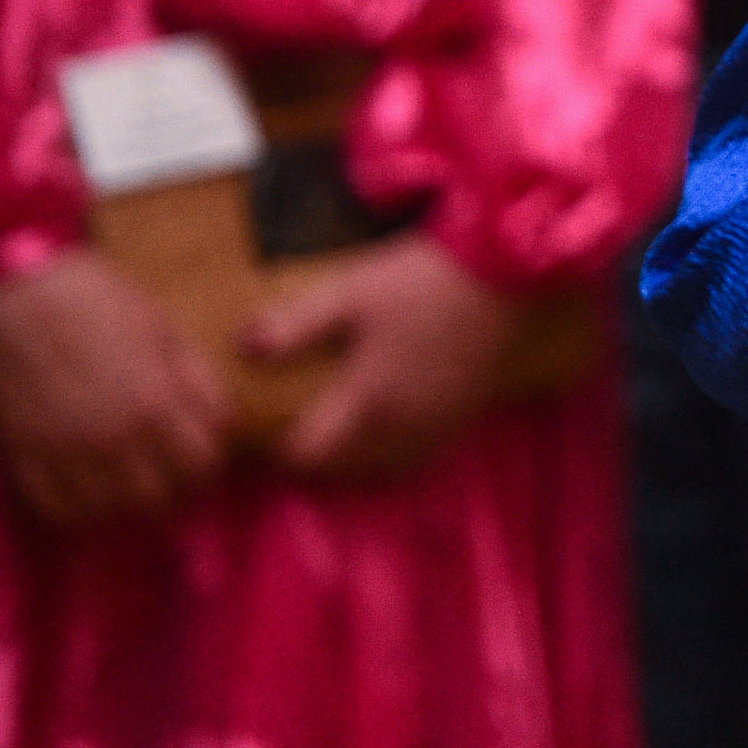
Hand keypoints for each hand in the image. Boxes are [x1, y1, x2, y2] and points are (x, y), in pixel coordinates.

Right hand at [0, 248, 229, 524]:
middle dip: (171, 489)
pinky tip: (84, 490)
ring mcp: (66, 452)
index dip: (209, 461)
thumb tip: (221, 417)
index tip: (202, 454)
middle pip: (158, 498)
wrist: (14, 291)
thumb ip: (194, 376)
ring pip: (107, 512)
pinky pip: (55, 508)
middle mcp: (114, 437)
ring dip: (124, 504)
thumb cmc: (93, 297)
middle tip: (168, 475)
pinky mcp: (23, 456)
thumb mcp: (160, 326)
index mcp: (156, 401)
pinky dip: (75, 509)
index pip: (202, 462)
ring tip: (128, 485)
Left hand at [245, 235, 524, 480]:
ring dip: (353, 466)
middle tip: (291, 437)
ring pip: (383, 472)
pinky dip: (392, 460)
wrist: (503, 275)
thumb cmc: (421, 282)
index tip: (260, 434)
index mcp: (368, 402)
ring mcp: (436, 428)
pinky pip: (418, 460)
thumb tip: (243, 348)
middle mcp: (401, 429)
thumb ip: (296, 326)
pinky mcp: (461, 419)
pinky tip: (385, 436)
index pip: (310, 453)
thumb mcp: (353, 293)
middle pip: (345, 471)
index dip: (278, 451)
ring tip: (334, 443)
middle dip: (314, 461)